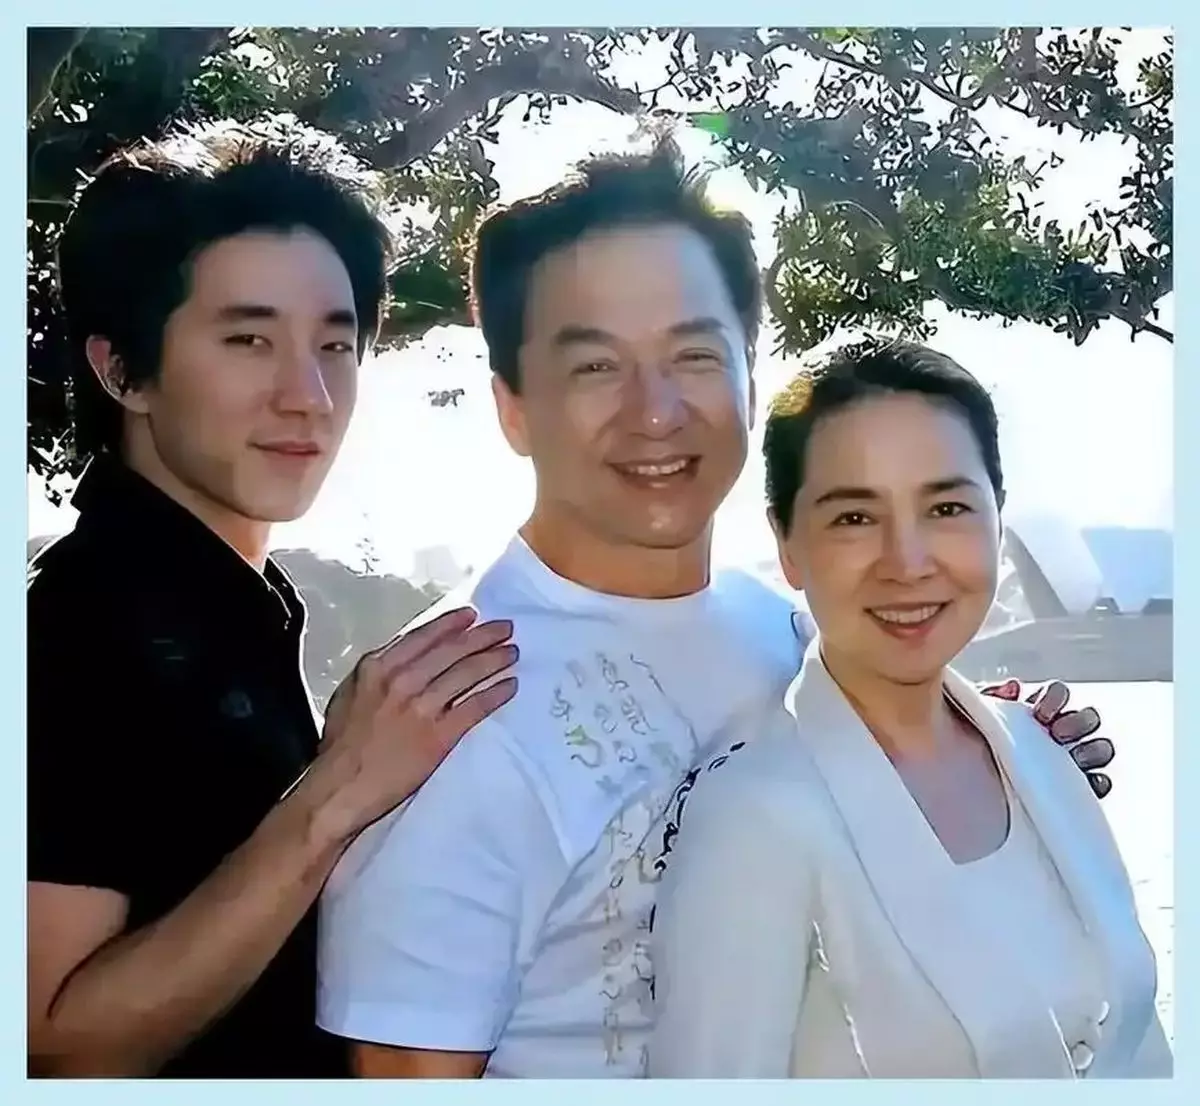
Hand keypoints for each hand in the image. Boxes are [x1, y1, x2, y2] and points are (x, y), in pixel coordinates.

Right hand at [311, 607, 517, 840]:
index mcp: (378, 667)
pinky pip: (474, 707)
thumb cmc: (341, 745)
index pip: (424, 636)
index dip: (452, 624)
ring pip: (467, 674)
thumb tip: (403, 660)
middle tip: (506, 629)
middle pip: (452, 650)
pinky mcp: (438, 735)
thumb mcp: (349, 694)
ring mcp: (422, 707)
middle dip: (483, 636)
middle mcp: (402, 680)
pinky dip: (496, 694)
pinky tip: (509, 686)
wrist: (340, 787)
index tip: (472, 616)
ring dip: (494, 660)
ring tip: (512, 653)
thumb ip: (377, 674)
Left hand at [982, 678, 1113, 798]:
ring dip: (1093, 750)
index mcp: (1034, 714)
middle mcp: (1056, 736)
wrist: (964, 793)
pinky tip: (1089, 782)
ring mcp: (1066, 764)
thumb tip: (1013, 688)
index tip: (1041, 711)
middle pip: (1085, 719)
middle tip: (1058, 733)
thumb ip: (991, 696)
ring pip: (1098, 749)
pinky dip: (1100, 782)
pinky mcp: (1072, 793)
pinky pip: (1099, 786)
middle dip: (1077, 722)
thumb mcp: (972, 717)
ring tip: (1075, 757)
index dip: (1055, 698)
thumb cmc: (969, 750)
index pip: (1057, 695)